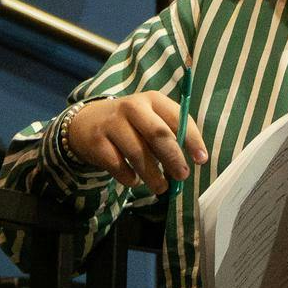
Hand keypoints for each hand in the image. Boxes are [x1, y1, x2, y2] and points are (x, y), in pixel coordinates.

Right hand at [66, 92, 206, 194]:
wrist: (86, 122)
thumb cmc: (130, 124)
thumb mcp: (150, 119)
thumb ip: (170, 134)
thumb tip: (190, 161)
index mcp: (153, 100)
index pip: (178, 118)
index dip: (192, 139)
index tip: (201, 160)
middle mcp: (132, 107)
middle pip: (158, 134)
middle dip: (173, 158)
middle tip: (182, 176)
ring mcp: (112, 123)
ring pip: (137, 153)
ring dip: (153, 175)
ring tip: (161, 187)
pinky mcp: (96, 141)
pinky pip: (117, 164)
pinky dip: (129, 177)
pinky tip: (134, 181)